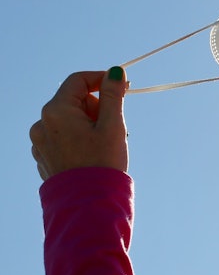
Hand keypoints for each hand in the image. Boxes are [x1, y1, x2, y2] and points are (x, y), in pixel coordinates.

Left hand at [29, 67, 128, 181]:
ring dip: (89, 123)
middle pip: (73, 100)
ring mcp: (39, 141)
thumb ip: (113, 95)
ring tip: (106, 143)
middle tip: (117, 125)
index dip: (101, 79)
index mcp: (57, 111)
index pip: (78, 80)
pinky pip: (62, 137)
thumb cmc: (103, 163)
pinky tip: (92, 154)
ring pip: (69, 119)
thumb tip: (115, 71)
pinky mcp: (43, 156)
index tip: (123, 86)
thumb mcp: (113, 125)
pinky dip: (79, 138)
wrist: (88, 203)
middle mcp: (41, 123)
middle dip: (97, 107)